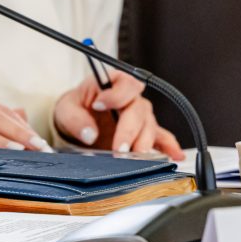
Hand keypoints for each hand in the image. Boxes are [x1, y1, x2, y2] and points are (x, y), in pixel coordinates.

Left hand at [53, 71, 182, 158]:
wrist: (78, 122)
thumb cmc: (75, 109)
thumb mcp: (66, 109)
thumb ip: (75, 119)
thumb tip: (89, 133)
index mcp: (112, 83)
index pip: (124, 84)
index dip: (115, 94)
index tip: (98, 105)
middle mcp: (130, 99)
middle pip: (139, 110)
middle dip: (130, 130)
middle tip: (119, 148)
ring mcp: (140, 117)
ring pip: (150, 126)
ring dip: (143, 143)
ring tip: (135, 158)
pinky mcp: (143, 134)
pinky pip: (162, 138)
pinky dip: (169, 147)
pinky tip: (174, 156)